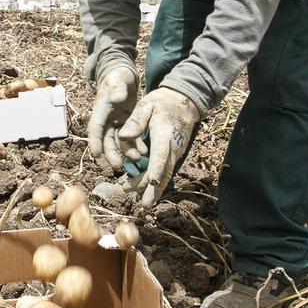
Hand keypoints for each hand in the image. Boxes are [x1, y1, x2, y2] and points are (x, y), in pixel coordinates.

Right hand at [86, 66, 138, 171]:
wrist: (124, 76)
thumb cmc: (119, 76)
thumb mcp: (118, 79)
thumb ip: (117, 89)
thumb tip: (115, 99)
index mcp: (100, 109)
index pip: (94, 128)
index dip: (94, 142)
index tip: (96, 155)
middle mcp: (106, 119)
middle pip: (105, 140)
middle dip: (110, 154)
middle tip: (117, 166)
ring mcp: (115, 123)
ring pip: (117, 142)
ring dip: (124, 152)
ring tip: (135, 160)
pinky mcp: (126, 124)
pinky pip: (129, 138)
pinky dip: (135, 145)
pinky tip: (143, 152)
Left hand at [118, 87, 200, 207]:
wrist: (184, 102)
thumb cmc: (162, 103)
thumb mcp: (147, 104)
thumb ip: (135, 120)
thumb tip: (123, 136)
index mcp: (164, 133)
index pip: (161, 153)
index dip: (157, 167)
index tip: (153, 181)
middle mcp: (173, 146)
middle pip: (165, 170)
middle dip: (155, 189)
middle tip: (144, 205)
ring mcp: (175, 152)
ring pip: (165, 174)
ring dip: (153, 188)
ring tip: (139, 200)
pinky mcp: (173, 155)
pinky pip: (165, 171)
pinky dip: (157, 183)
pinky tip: (146, 192)